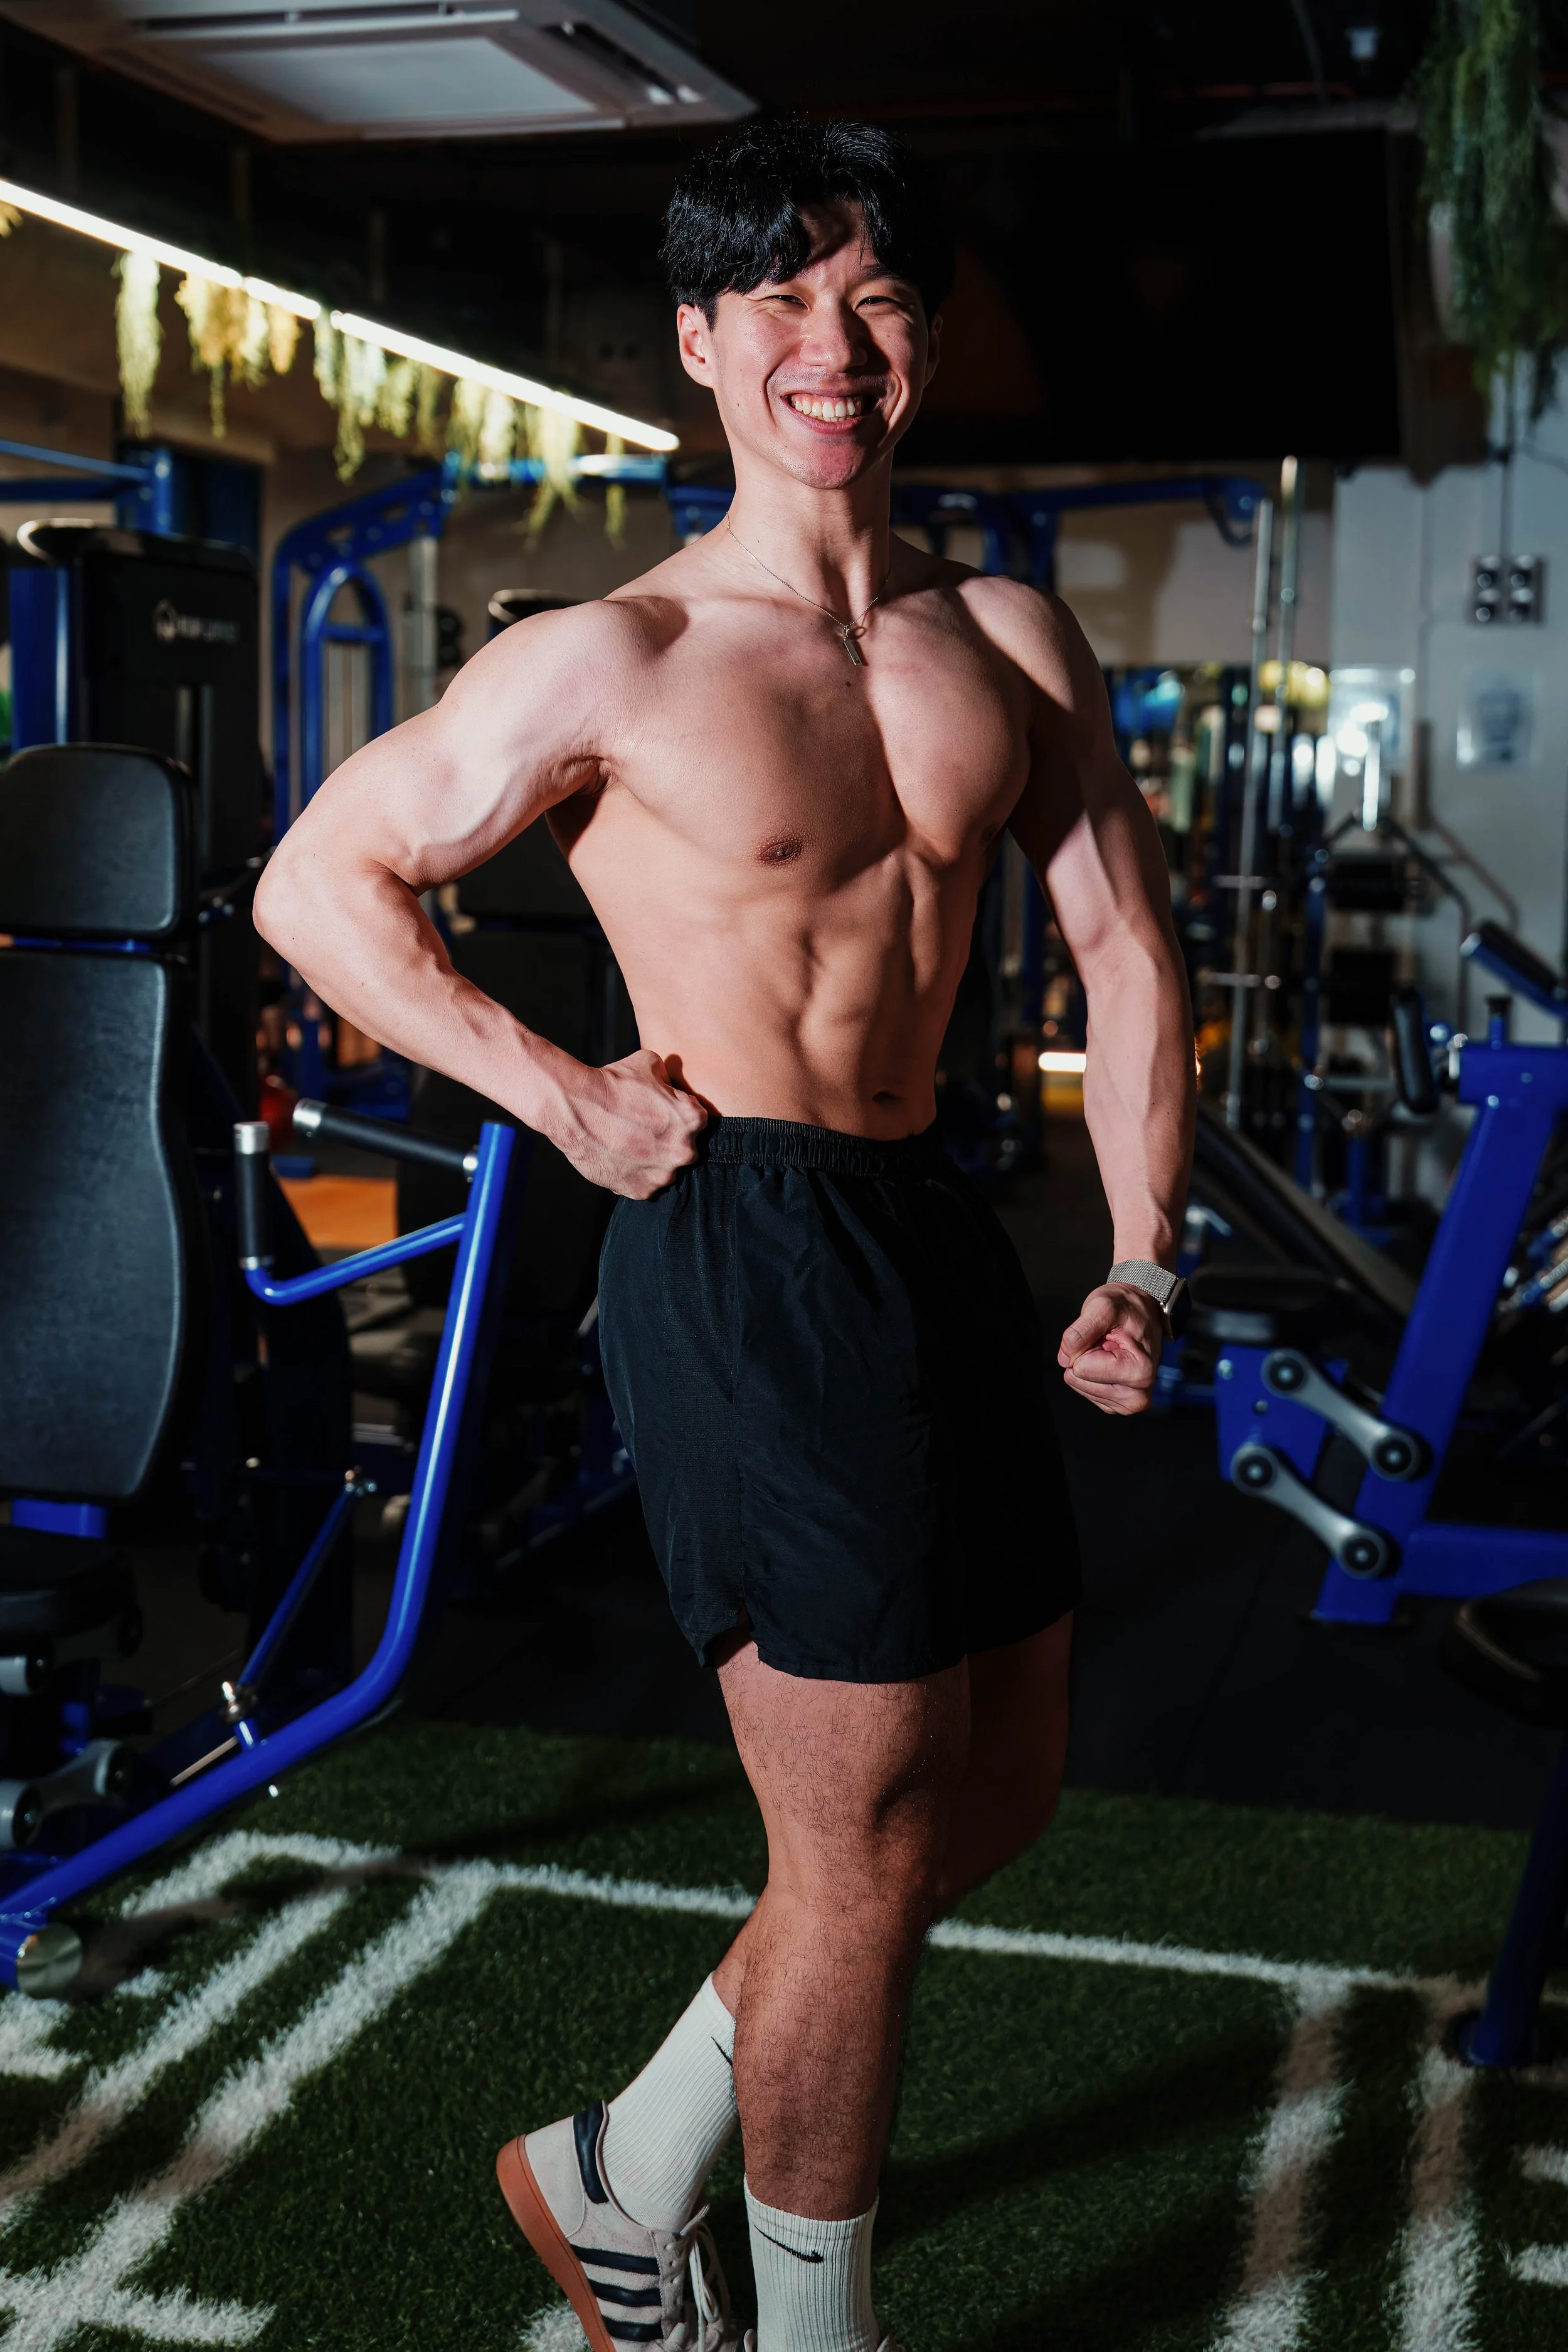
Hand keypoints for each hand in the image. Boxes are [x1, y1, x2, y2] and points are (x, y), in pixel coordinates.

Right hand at [550, 1048, 706, 1197]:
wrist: (577, 1107)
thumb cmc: (613, 1083)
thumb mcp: (649, 1063)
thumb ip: (668, 1076)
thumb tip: (670, 1082)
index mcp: (692, 1120)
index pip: (695, 1121)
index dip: (675, 1115)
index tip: (657, 1114)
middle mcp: (684, 1151)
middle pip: (683, 1149)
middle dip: (667, 1141)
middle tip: (642, 1131)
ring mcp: (662, 1175)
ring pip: (664, 1170)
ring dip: (652, 1161)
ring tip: (628, 1146)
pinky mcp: (640, 1190)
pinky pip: (644, 1185)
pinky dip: (634, 1176)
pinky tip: (620, 1159)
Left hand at [1057, 1283, 1164, 1415]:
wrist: (1143, 1311)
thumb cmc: (1127, 1308)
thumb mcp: (1102, 1307)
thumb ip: (1079, 1332)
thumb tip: (1065, 1359)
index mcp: (1139, 1371)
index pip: (1081, 1368)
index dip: (1087, 1346)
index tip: (1107, 1336)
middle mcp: (1138, 1395)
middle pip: (1079, 1380)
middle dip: (1086, 1356)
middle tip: (1108, 1342)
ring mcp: (1128, 1402)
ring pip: (1080, 1386)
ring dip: (1089, 1364)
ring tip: (1110, 1348)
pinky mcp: (1119, 1404)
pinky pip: (1085, 1390)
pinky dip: (1091, 1373)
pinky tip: (1108, 1360)